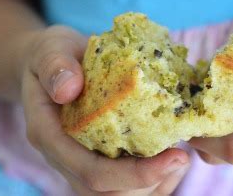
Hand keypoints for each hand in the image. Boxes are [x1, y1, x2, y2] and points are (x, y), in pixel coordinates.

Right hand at [21, 26, 189, 194]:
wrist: (54, 64)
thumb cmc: (53, 56)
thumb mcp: (50, 50)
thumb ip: (55, 66)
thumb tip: (69, 89)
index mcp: (50, 135)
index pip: (91, 172)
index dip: (133, 174)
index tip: (173, 157)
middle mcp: (64, 157)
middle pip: (106, 192)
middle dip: (148, 182)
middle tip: (182, 156)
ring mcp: (80, 160)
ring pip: (117, 194)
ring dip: (153, 183)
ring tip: (179, 156)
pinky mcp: (97, 156)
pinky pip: (125, 186)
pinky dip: (154, 180)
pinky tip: (170, 158)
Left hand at [189, 8, 232, 164]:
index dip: (206, 136)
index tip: (185, 108)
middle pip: (229, 155)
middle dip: (202, 132)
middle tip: (186, 102)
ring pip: (224, 156)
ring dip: (206, 133)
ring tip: (201, 101)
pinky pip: (229, 152)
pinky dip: (215, 134)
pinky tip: (214, 108)